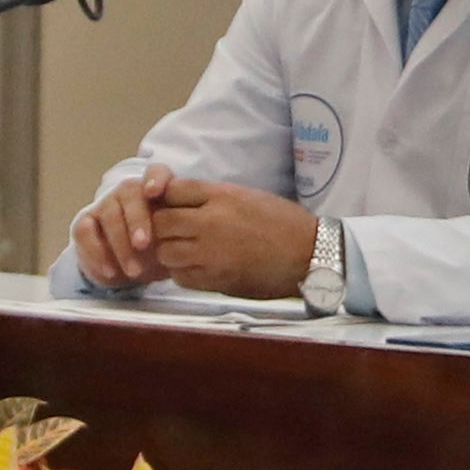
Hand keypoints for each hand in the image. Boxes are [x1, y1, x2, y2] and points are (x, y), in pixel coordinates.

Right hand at [71, 164, 172, 289]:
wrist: (132, 266)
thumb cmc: (160, 246)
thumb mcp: (176, 239)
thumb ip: (183, 231)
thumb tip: (192, 235)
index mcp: (155, 188)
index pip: (157, 173)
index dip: (155, 179)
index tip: (154, 192)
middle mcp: (129, 191)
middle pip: (131, 195)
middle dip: (137, 221)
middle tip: (143, 244)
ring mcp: (105, 205)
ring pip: (109, 215)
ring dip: (121, 245)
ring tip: (134, 271)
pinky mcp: (85, 222)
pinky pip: (85, 232)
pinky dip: (97, 253)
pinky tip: (111, 272)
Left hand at [141, 172, 320, 299]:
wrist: (308, 254)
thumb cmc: (282, 222)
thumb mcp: (247, 197)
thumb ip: (214, 199)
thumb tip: (182, 205)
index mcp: (222, 196)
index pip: (173, 190)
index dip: (168, 198)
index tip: (173, 205)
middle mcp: (210, 222)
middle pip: (162, 221)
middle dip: (164, 227)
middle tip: (175, 232)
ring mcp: (209, 253)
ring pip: (165, 251)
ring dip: (171, 251)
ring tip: (186, 252)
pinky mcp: (212, 279)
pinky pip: (179, 276)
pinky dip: (182, 273)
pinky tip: (196, 268)